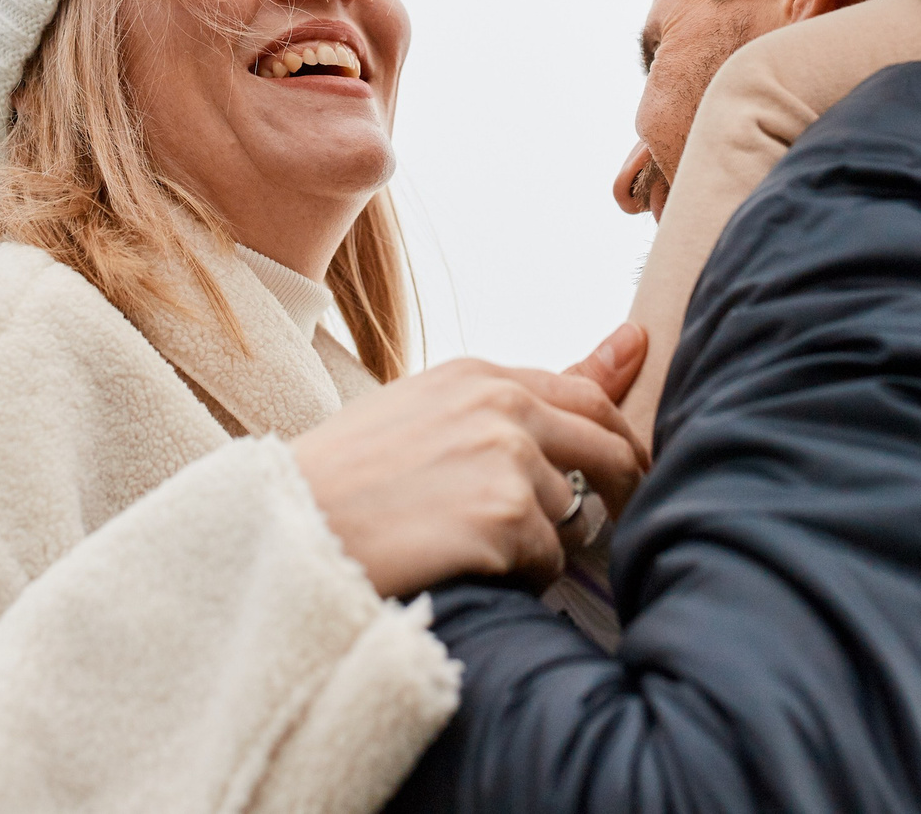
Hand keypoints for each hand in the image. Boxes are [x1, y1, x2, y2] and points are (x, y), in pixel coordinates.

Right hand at [290, 324, 647, 597]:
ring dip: (538, 543)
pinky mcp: (501, 519)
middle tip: (608, 522)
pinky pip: (547, 562)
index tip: (628, 466)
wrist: (286, 528)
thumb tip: (634, 341)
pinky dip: (520, 578)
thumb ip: (517, 396)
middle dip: (618, 489)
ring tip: (470, 548)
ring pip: (569, 516)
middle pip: (607, 448)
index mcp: (478, 375)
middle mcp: (501, 406)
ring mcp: (505, 460)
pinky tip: (468, 569)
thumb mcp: (426, 412)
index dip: (616, 437)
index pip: (587, 393)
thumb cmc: (347, 478)